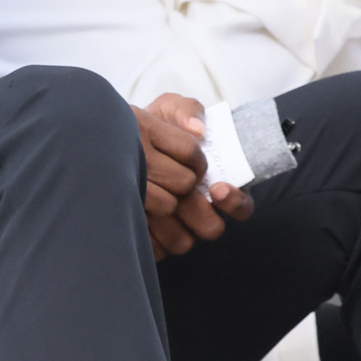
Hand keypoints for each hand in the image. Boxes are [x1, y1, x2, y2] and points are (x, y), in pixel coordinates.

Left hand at [137, 93, 251, 257]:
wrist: (118, 143)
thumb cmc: (154, 128)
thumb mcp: (170, 110)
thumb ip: (186, 111)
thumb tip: (197, 130)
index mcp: (214, 185)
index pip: (241, 207)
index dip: (233, 201)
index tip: (217, 187)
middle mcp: (197, 209)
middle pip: (212, 228)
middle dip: (200, 212)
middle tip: (183, 196)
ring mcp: (175, 226)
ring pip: (183, 242)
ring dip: (171, 224)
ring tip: (153, 203)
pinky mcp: (149, 238)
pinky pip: (155, 250)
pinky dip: (148, 235)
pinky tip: (137, 215)